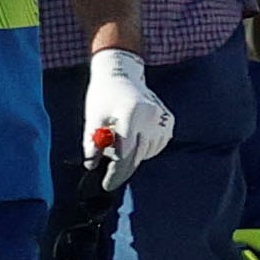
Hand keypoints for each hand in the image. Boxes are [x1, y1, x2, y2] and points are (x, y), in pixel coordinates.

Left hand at [78, 46, 171, 191]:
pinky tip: (134, 139)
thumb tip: (91, 165)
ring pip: (147, 153)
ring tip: (119, 145)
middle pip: (137, 155)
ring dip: (132, 157)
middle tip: (109, 179)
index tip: (106, 184)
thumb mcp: (93, 117)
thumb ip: (92, 141)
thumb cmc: (103, 97)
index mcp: (131, 113)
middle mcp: (151, 116)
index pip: (125, 151)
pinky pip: (157, 146)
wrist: (122, 74)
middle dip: (121, 168)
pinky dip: (144, 149)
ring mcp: (162, 119)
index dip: (115, 171)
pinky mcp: (169, 121)